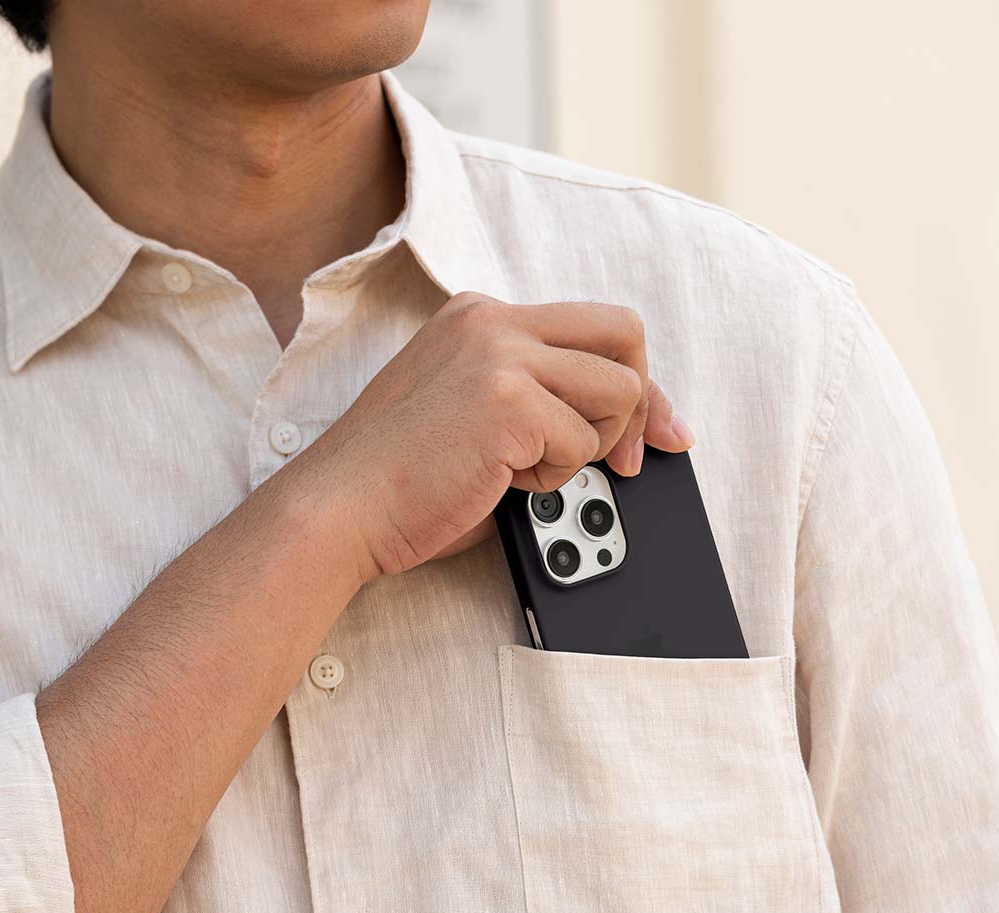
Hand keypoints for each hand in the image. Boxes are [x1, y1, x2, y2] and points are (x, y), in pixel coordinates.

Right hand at [294, 292, 693, 580]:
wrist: (340, 509)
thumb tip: (625, 425)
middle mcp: (492, 320)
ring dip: (590, 446)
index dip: (636, 381)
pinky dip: (554, 476)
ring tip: (530, 470)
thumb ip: (537, 399)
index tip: (658, 430)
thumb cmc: (400, 480)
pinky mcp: (507, 400)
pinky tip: (503, 481)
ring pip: (618, 390)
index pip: (593, 327)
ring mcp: (500, 354)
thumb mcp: (476, 414)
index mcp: (479, 317)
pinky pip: (582, 442)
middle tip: (627, 459)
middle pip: (624, 332)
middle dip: (643, 402)